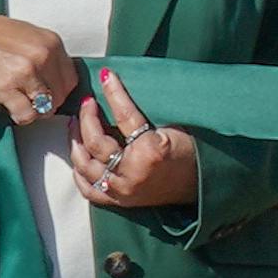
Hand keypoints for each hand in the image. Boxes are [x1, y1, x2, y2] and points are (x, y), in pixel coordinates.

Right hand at [0, 3, 80, 131]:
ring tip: (21, 102)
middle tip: (30, 98)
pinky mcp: (6, 86)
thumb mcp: (30, 36)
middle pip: (61, 96)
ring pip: (47, 108)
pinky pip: (27, 114)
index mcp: (52, 42)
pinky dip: (21, 116)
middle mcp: (43, 55)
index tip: (46, 91)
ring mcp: (26, 71)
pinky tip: (12, 107)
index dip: (59, 89)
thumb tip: (59, 81)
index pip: (71, 80)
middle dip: (48, 102)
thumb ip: (49, 56)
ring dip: (35, 111)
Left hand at [70, 65, 194, 215]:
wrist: (200, 183)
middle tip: (87, 102)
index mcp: (150, 152)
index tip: (106, 76)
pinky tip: (79, 155)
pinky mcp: (120, 201)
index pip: (125, 116)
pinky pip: (89, 189)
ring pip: (85, 165)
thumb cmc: (190, 152)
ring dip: (77, 142)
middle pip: (97, 143)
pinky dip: (79, 172)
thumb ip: (141, 116)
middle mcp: (132, 174)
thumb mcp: (170, 128)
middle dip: (88, 118)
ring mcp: (124, 191)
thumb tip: (116, 91)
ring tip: (76, 124)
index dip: (114, 93)